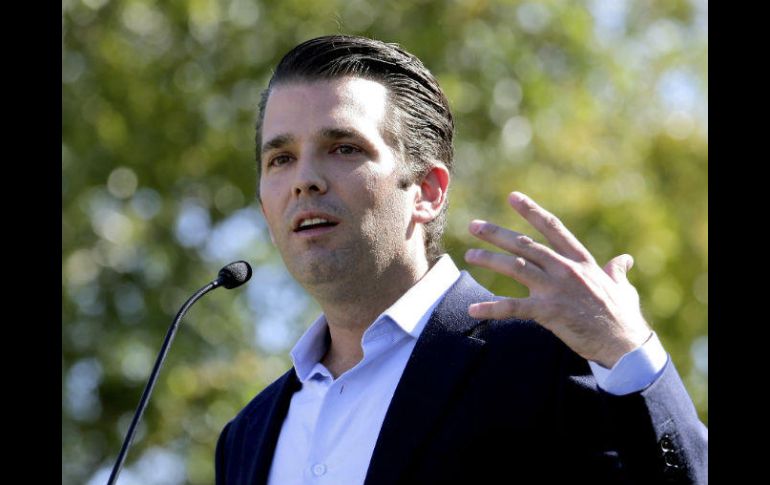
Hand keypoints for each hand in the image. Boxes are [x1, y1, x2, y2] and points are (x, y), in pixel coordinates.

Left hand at [464, 191, 651, 368]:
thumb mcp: (622, 287)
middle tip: (474, 225)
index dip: (531, 211)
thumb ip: (617, 271)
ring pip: (516, 267)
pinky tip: (473, 309)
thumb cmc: (623, 318)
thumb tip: (625, 260)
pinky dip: (492, 307)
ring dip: (490, 259)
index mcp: (581, 261)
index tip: (512, 197)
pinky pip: (513, 307)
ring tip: (469, 254)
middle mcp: (566, 269)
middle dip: (497, 234)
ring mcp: (556, 289)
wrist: (624, 345)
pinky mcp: (549, 311)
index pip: (553, 228)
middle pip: (526, 244)